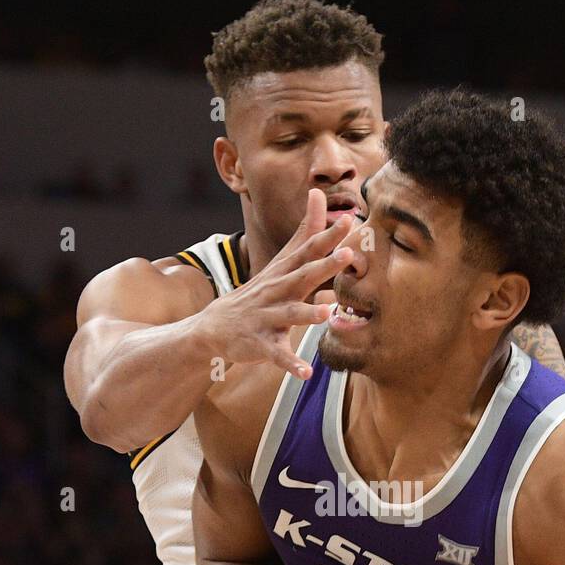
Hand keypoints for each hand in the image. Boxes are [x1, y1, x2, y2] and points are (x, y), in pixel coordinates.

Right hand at [199, 189, 354, 377]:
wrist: (214, 326)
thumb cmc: (259, 294)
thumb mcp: (281, 262)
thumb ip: (304, 232)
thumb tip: (316, 192)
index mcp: (285, 273)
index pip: (308, 250)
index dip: (328, 236)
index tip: (350, 220)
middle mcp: (276, 291)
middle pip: (302, 276)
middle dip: (324, 266)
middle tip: (347, 256)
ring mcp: (267, 317)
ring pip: (290, 314)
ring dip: (308, 313)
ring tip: (329, 313)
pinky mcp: (260, 343)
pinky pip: (277, 355)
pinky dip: (291, 364)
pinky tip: (306, 372)